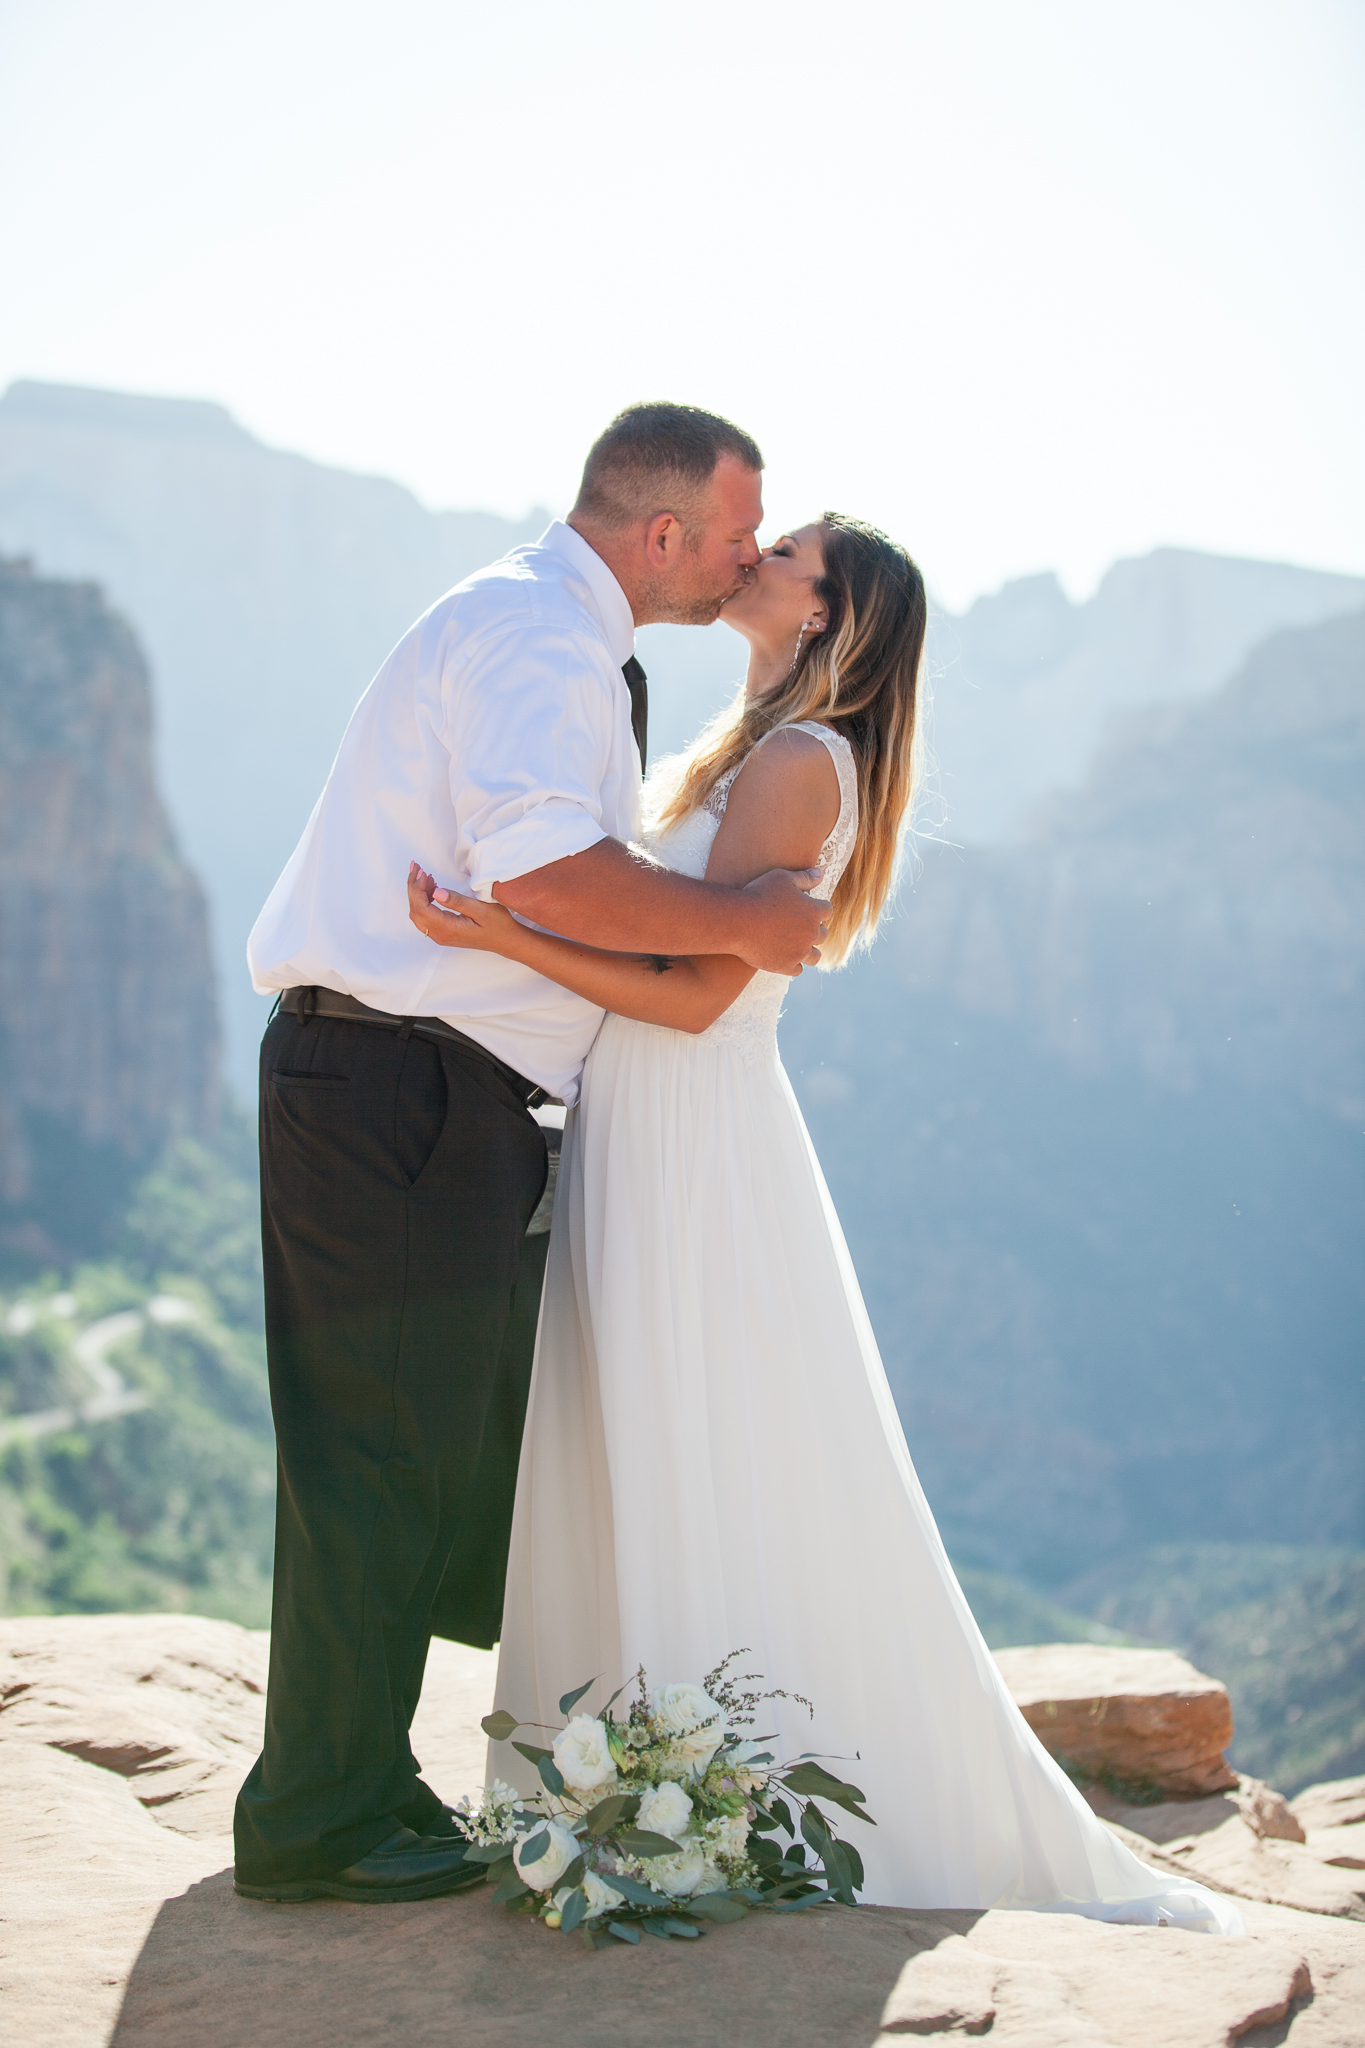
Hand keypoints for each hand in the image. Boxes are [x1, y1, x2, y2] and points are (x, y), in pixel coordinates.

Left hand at [407, 864, 522, 953]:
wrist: (506, 941)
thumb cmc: (498, 925)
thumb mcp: (481, 909)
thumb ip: (457, 901)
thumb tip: (436, 892)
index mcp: (448, 929)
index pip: (422, 907)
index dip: (418, 888)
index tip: (423, 872)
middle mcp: (440, 935)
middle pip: (415, 910)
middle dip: (413, 887)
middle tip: (418, 868)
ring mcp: (440, 936)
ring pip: (418, 914)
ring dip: (417, 894)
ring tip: (424, 876)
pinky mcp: (443, 933)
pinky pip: (425, 917)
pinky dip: (424, 901)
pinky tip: (432, 889)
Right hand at [735, 867, 828, 975]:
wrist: (737, 921)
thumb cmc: (759, 894)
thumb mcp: (782, 877)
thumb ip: (804, 877)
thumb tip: (821, 873)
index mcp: (814, 911)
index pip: (827, 910)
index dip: (816, 908)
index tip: (806, 908)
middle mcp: (811, 933)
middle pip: (822, 934)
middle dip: (813, 929)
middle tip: (798, 926)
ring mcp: (799, 952)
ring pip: (814, 956)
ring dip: (808, 950)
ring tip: (797, 946)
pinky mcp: (785, 966)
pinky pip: (798, 970)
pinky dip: (793, 964)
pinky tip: (784, 957)